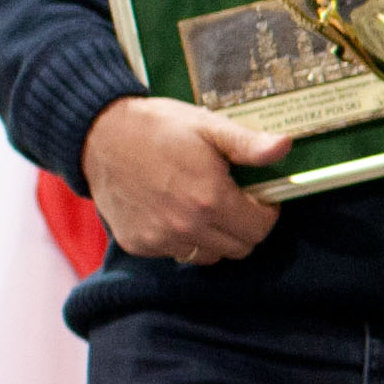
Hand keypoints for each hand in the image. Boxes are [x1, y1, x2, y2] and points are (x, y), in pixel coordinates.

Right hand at [79, 94, 289, 263]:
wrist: (98, 135)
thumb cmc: (157, 127)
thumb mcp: (208, 126)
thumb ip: (248, 144)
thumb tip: (285, 146)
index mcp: (211, 199)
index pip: (260, 229)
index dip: (266, 213)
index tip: (259, 198)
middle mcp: (187, 227)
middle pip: (239, 248)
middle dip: (245, 227)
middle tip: (234, 202)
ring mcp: (160, 239)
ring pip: (209, 256)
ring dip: (215, 238)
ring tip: (204, 207)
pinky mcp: (139, 244)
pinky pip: (176, 254)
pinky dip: (183, 240)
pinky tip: (175, 212)